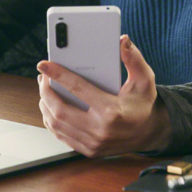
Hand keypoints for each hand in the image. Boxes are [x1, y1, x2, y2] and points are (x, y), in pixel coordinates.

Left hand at [36, 35, 171, 156]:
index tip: (44, 65)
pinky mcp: (88, 150)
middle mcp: (100, 130)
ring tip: (44, 90)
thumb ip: (134, 59)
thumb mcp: (144, 79)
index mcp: (112, 111)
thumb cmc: (143, 104)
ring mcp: (93, 143)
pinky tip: (50, 107)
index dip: (58, 75)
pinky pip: (61, 136)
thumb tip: (122, 41)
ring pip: (57, 125)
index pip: (77, 89)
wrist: (149, 133)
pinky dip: (51, 121)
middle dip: (45, 91)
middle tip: (42, 77)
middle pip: (60, 110)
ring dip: (45, 106)